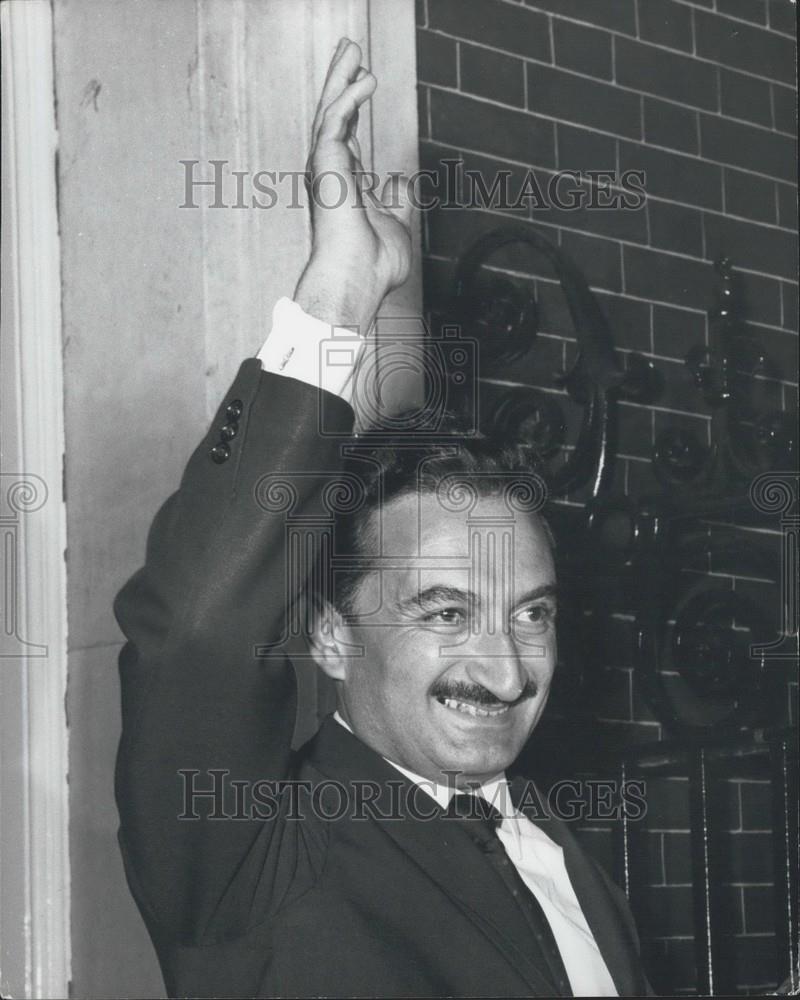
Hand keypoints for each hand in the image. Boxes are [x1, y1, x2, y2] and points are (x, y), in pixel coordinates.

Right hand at [294, 38, 412, 332]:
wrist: (359, 279)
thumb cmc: (375, 264)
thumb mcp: (397, 222)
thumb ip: (398, 198)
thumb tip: (401, 178)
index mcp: (346, 183)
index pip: (347, 134)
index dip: (354, 106)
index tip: (363, 79)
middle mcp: (333, 172)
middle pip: (336, 115)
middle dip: (341, 80)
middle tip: (349, 49)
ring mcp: (327, 169)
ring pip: (330, 110)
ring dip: (340, 77)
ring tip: (352, 48)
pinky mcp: (326, 166)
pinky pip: (335, 121)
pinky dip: (350, 97)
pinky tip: (366, 79)